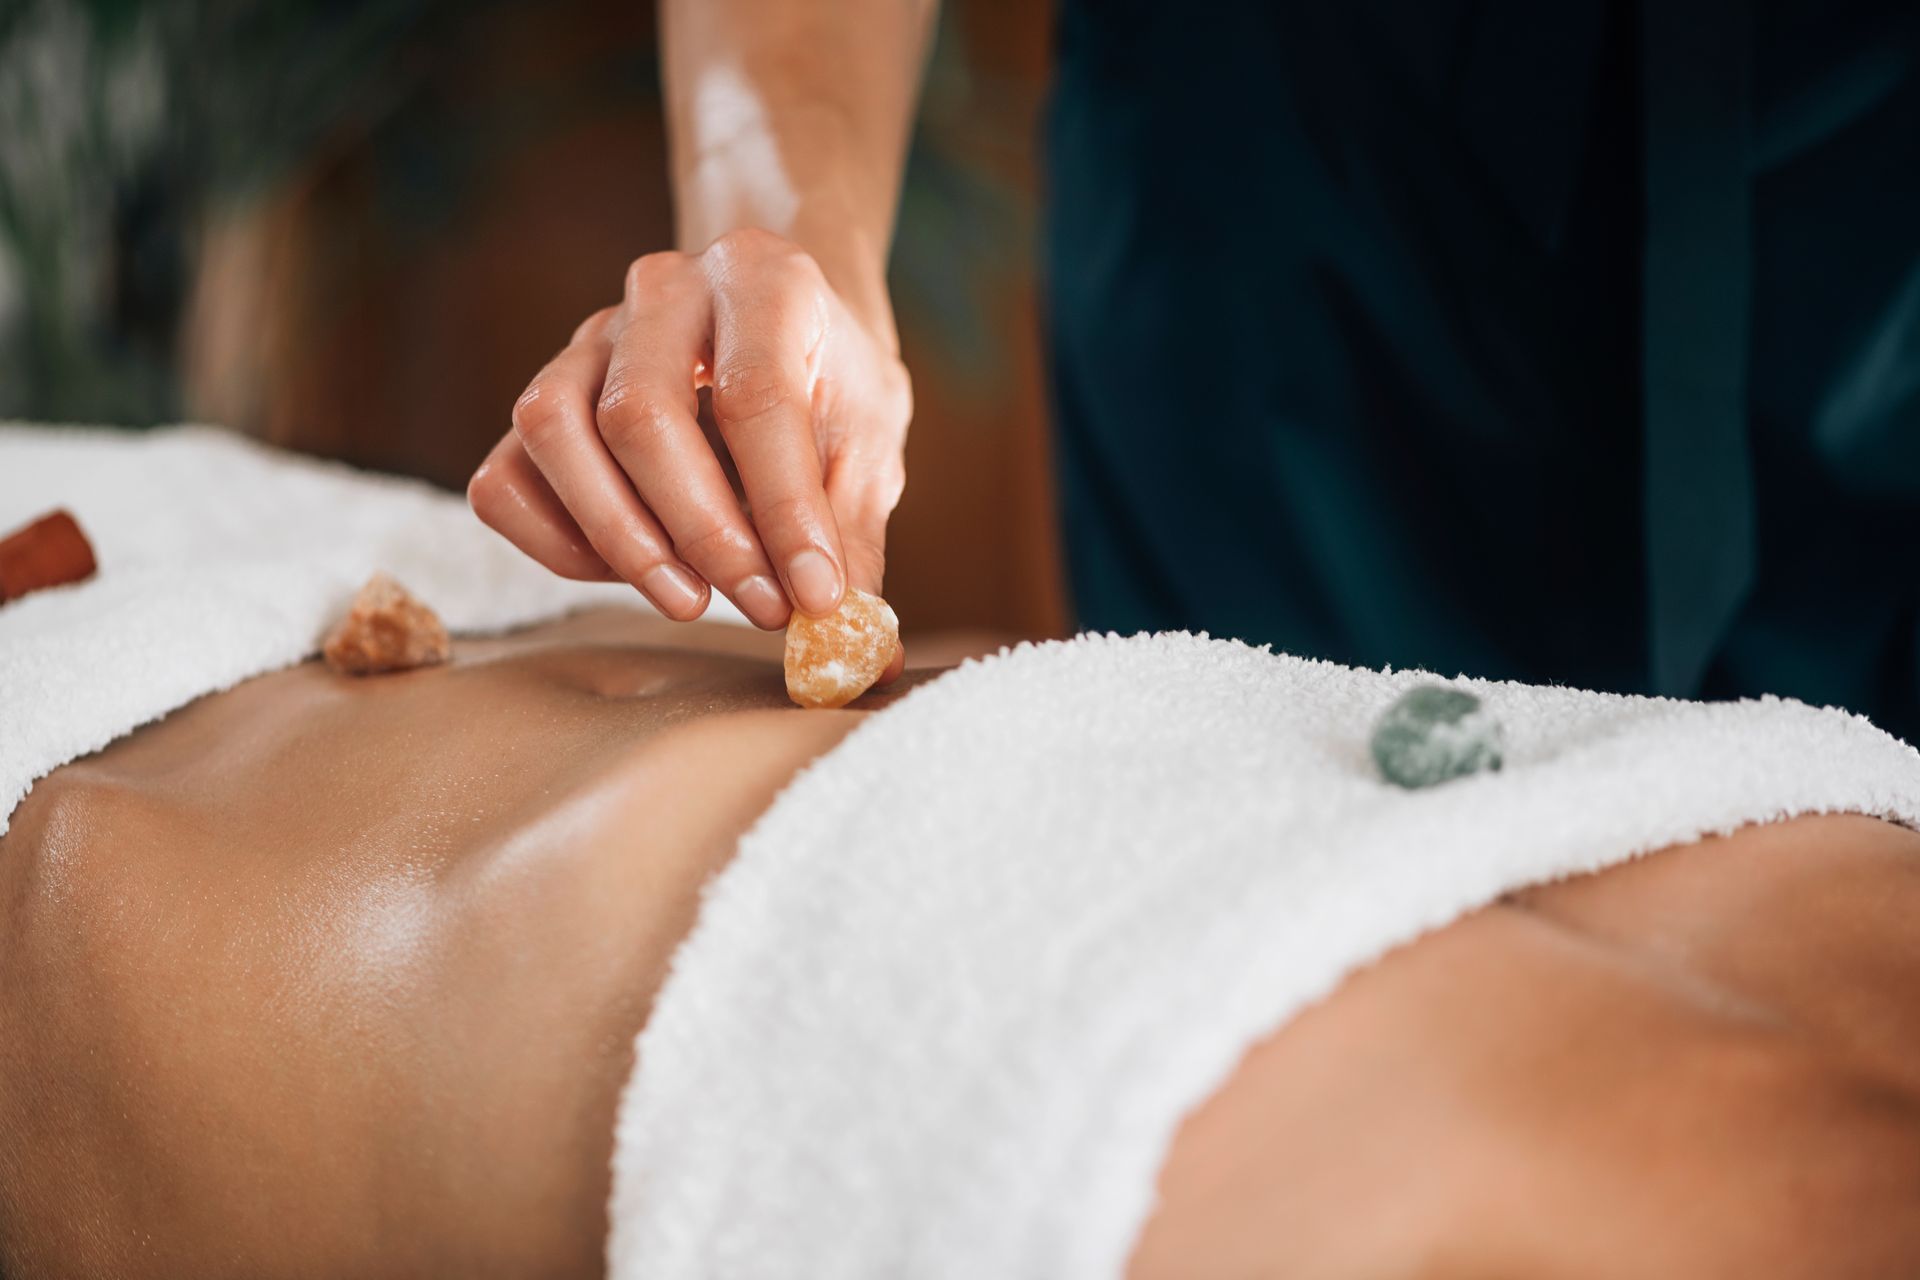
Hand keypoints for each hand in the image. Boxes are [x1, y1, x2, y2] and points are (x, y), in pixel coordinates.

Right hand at [469, 228, 910, 633]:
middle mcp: (663, 290)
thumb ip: (853, 531)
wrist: (781, 320)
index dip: (784, 510)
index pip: (756, 397)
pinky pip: (505, 475)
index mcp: (761, 280)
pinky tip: (628, 572)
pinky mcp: (544, 394)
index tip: (814, 596)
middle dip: (702, 533)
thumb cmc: (827, 381)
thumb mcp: (867, 441)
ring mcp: (587, 338)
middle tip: (761, 606)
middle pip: (639, 414)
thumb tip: (858, 641)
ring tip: (691, 599)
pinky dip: (557, 541)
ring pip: (552, 430)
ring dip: (620, 537)